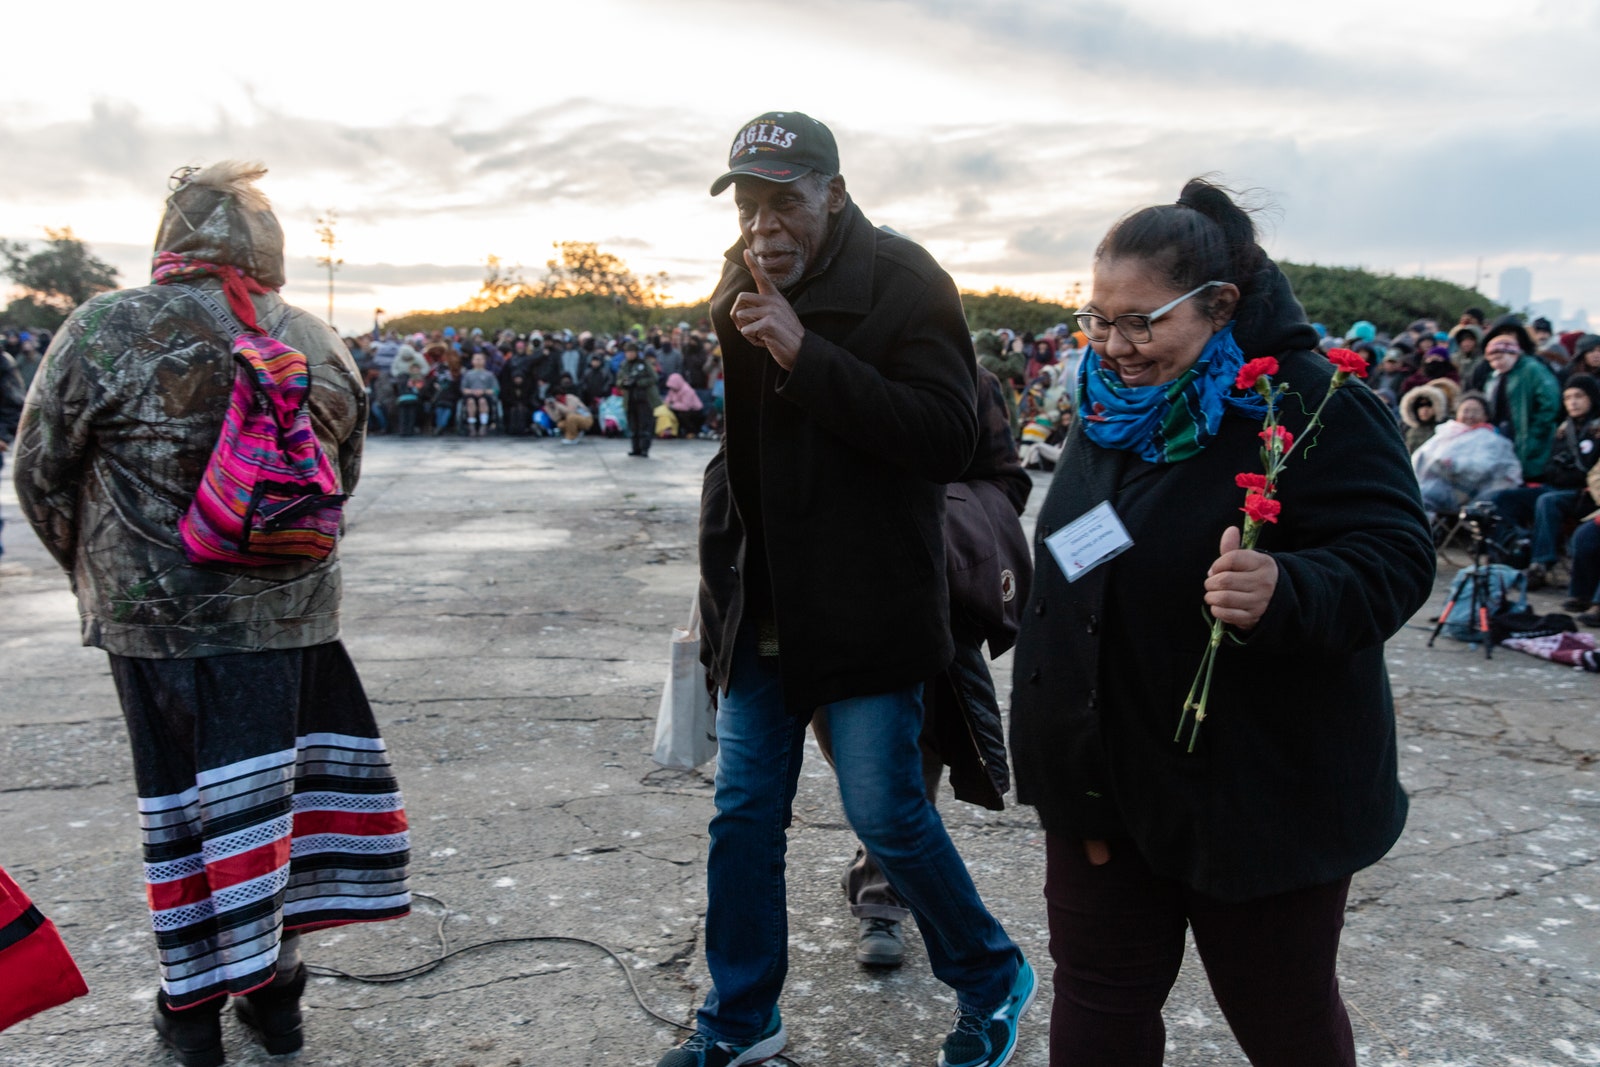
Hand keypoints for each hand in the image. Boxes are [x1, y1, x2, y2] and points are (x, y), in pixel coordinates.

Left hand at [731, 250, 803, 368]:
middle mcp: (773, 301)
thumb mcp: (776, 317)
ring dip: (746, 331)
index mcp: (775, 298)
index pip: (763, 277)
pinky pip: (745, 331)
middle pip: (741, 298)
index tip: (747, 251)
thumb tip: (737, 312)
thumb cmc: (785, 336)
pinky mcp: (768, 324)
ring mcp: (771, 312)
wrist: (801, 351)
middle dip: (736, 314)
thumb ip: (761, 310)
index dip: (754, 264)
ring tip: (761, 336)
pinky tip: (765, 342)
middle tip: (743, 326)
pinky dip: (751, 340)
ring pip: (741, 317)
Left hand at [1204, 525, 1278, 630]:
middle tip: (1211, 583)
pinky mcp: (1252, 618)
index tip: (1215, 569)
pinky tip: (1218, 605)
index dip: (1217, 564)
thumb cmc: (1254, 576)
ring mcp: (1259, 602)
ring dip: (1211, 596)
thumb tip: (1230, 530)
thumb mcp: (1248, 560)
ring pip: (1224, 598)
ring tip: (1212, 594)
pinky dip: (1217, 610)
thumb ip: (1234, 547)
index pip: (1232, 559)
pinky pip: (1227, 614)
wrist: (1275, 599)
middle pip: (1225, 580)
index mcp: (1263, 563)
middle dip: (1211, 582)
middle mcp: (1264, 582)